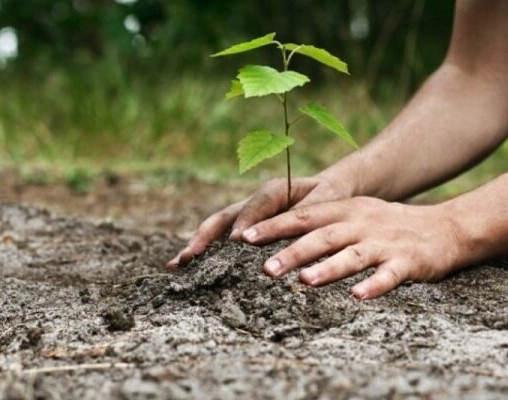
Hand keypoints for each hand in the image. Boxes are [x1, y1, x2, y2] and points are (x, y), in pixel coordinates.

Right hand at [166, 174, 354, 267]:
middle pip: (223, 218)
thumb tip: (286, 233)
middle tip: (188, 258)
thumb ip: (307, 213)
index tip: (236, 243)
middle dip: (204, 237)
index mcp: (274, 191)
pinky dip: (206, 253)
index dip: (245, 223)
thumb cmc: (330, 196)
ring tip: (176, 265)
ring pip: (217, 229)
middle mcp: (254, 203)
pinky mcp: (246, 229)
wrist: (329, 191)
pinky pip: (223, 240)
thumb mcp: (326, 201)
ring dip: (197, 246)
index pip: (255, 207)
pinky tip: (189, 269)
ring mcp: (246, 217)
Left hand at [240, 197, 464, 298]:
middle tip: (265, 268)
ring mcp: (385, 242)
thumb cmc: (389, 224)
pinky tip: (358, 297)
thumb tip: (279, 236)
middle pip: (323, 236)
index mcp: (346, 210)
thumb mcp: (356, 214)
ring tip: (305, 282)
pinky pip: (389, 275)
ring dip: (328, 268)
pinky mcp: (408, 262)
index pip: (304, 216)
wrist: (445, 227)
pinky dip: (374, 285)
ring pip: (353, 255)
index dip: (274, 226)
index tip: (245, 237)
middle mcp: (362, 223)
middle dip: (293, 252)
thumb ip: (323, 222)